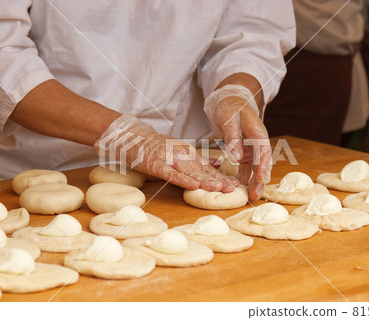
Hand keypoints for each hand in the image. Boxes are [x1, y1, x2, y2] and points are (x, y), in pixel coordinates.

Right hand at [94, 114, 238, 191]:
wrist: (133, 137)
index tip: (236, 185)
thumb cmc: (156, 146)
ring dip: (205, 181)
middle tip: (234, 189)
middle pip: (203, 171)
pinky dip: (182, 179)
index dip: (222, 177)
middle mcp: (182, 156)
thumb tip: (219, 163)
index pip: (208, 168)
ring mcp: (169, 160)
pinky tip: (193, 185)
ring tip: (220, 188)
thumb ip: (199, 159)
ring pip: (190, 172)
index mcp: (189, 154)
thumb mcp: (181, 150)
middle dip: (219, 180)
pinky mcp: (157, 165)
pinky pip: (171, 174)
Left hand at [204, 86, 271, 200]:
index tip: (261, 180)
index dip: (263, 167)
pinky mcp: (245, 153)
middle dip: (260, 181)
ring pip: (255, 168)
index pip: (263, 152)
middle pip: (262, 164)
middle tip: (255, 196)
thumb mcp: (228, 119)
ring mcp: (252, 149)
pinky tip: (240, 188)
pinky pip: (246, 167)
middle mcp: (258, 142)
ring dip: (253, 182)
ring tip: (250, 197)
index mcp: (257, 132)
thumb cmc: (230, 107)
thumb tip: (237, 158)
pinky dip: (244, 177)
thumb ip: (233, 138)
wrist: (229, 101)